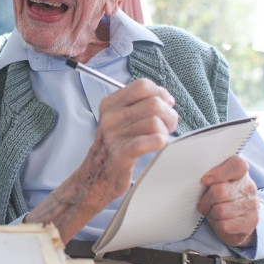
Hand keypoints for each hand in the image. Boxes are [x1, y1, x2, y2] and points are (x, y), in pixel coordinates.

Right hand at [25, 78, 177, 241]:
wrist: (94, 178)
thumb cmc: (111, 149)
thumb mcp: (117, 120)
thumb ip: (138, 105)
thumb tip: (165, 98)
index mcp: (110, 105)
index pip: (142, 86)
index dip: (160, 94)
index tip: (164, 104)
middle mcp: (110, 117)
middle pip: (154, 103)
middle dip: (169, 115)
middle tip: (167, 126)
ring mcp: (114, 135)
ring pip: (156, 122)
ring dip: (165, 131)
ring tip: (160, 138)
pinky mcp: (122, 153)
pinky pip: (153, 140)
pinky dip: (161, 142)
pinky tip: (157, 145)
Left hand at [196, 155, 258, 246]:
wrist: (238, 219)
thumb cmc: (221, 196)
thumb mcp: (216, 181)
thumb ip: (210, 174)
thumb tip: (198, 177)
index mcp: (241, 172)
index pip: (236, 165)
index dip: (218, 173)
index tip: (204, 180)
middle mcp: (249, 187)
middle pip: (220, 191)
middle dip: (206, 199)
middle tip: (203, 203)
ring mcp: (252, 204)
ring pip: (221, 210)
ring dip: (212, 213)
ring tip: (214, 211)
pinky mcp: (251, 221)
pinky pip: (225, 225)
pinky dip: (217, 224)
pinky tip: (221, 221)